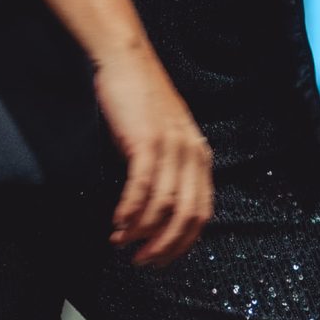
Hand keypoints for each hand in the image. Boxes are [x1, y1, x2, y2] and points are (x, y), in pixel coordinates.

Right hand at [91, 38, 213, 266]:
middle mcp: (192, 153)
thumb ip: (169, 168)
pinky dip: (130, 211)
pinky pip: (142, 187)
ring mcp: (171, 146)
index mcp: (199, 156)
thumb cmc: (139, 99)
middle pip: (186, 216)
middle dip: (164, 246)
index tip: (160, 258)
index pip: (201, 213)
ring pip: (163, 206)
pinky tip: (117, 222)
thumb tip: (156, 210)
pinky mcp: (146, 140)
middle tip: (141, 260)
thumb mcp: (165, 136)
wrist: (125, 59)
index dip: (181, 243)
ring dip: (141, 232)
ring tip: (121, 243)